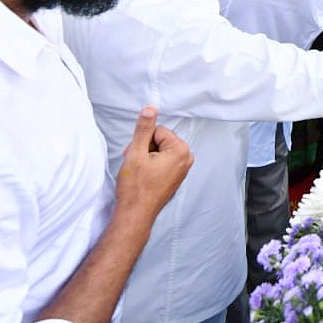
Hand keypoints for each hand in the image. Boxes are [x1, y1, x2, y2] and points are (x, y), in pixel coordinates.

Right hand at [114, 106, 192, 223]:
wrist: (135, 214)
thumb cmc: (136, 187)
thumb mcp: (136, 152)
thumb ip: (144, 128)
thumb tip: (150, 108)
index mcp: (181, 150)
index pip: (158, 131)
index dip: (143, 141)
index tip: (136, 156)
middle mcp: (187, 158)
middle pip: (160, 140)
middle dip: (145, 149)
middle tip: (136, 165)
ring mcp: (183, 169)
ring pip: (160, 151)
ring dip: (146, 157)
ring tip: (139, 172)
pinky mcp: (176, 176)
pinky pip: (162, 162)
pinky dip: (151, 166)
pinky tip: (144, 177)